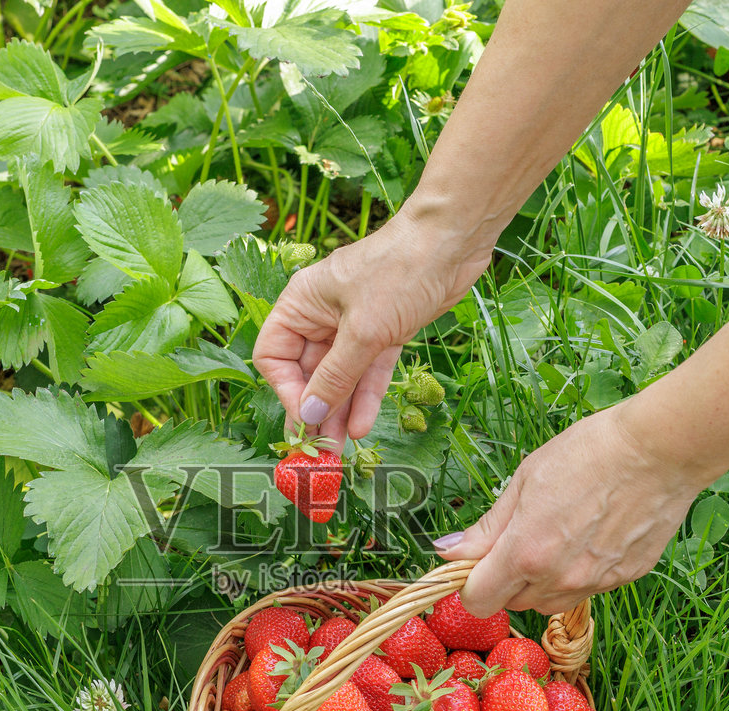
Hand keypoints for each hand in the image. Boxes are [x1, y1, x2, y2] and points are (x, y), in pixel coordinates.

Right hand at [253, 208, 491, 443]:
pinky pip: (368, 372)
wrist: (452, 242)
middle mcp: (322, 315)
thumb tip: (309, 415)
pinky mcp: (384, 332)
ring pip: (340, 377)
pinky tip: (363, 426)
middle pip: (308, 372)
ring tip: (341, 450)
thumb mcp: (363, 331)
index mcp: (301, 303)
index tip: (305, 418)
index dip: (286, 389)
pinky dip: (366, 397)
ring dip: (340, 412)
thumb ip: (335, 377)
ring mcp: (354, 325)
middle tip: (320, 450)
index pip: (275, 355)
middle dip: (315, 410)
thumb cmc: (400, 271)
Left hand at [433, 401, 712, 615]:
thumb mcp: (525, 481)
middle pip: (515, 603)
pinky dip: (578, 574)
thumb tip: (447, 550)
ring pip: (551, 603)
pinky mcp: (626, 578)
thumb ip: (487, 527)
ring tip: (557, 536)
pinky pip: (587, 590)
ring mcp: (596, 582)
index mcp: (526, 553)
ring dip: (541, 583)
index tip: (477, 564)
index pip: (479, 600)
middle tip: (519, 539)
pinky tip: (590, 536)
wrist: (659, 450)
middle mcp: (559, 578)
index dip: (471, 585)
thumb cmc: (588, 453)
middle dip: (507, 580)